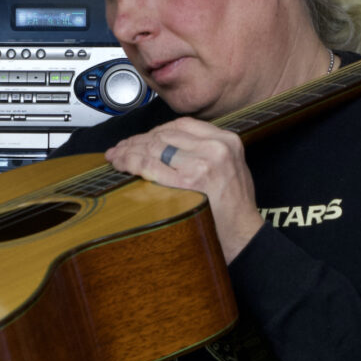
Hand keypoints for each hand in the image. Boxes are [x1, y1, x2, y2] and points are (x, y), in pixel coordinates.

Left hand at [105, 118, 263, 263]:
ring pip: (154, 147)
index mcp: (226, 140)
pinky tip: (122, 165)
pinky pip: (151, 165)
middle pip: (164, 135)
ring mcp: (204, 162)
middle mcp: (216, 147)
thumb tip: (167, 148)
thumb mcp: (230, 167)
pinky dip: (131, 163)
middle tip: (119, 149)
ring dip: (129, 151)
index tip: (139, 139)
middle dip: (137, 141)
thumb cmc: (234, 207)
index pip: (182, 125)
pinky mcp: (190, 180)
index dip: (154, 131)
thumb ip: (205, 152)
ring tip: (115, 157)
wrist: (244, 235)